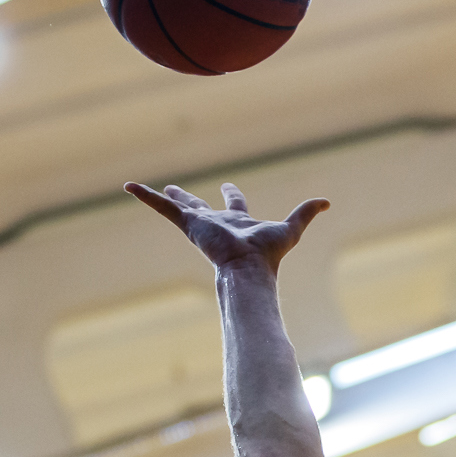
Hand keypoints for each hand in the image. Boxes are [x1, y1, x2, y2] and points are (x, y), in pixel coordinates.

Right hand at [125, 181, 328, 271]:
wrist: (249, 270)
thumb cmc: (268, 255)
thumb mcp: (291, 228)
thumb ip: (306, 213)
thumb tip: (327, 202)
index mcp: (237, 223)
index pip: (234, 204)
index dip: (231, 193)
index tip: (226, 187)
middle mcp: (217, 223)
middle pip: (199, 206)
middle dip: (188, 198)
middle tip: (175, 189)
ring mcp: (200, 225)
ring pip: (175, 207)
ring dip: (160, 197)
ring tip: (138, 188)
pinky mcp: (188, 224)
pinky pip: (162, 208)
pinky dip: (146, 196)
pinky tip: (128, 186)